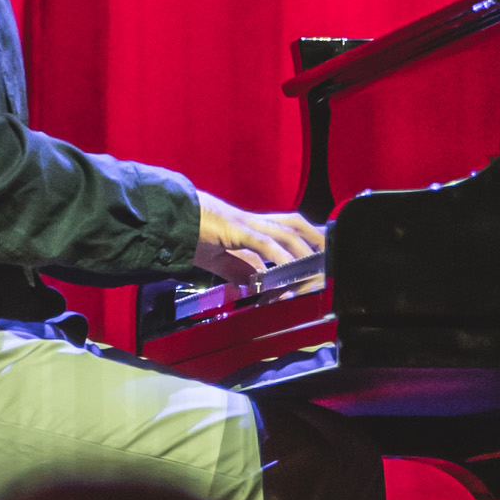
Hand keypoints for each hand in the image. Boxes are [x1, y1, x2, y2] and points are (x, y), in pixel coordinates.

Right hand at [192, 201, 326, 289]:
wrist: (168, 217)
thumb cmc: (189, 233)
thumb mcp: (217, 256)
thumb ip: (236, 269)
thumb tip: (254, 283)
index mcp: (249, 225)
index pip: (285, 226)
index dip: (306, 236)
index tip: (321, 251)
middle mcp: (253, 221)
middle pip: (294, 223)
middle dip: (315, 237)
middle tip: (331, 255)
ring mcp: (245, 223)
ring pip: (285, 232)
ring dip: (304, 249)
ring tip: (318, 266)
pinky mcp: (234, 230)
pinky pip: (262, 243)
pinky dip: (278, 257)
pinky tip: (288, 268)